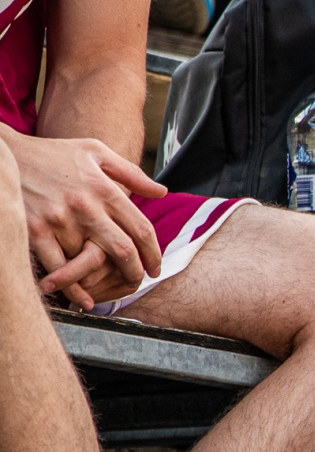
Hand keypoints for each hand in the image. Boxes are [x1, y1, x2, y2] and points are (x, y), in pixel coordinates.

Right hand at [4, 127, 165, 309]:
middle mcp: (85, 206)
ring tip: (111, 289)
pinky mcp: (33, 230)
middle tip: (138, 282)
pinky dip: (73, 287)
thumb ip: (131, 173)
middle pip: (122, 250)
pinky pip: (58, 267)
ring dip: (102, 280)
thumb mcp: (95, 152)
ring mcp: (58, 220)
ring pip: (90, 262)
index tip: (155, 267)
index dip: (154, 253)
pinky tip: (84, 299)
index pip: (141, 228)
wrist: (6, 155)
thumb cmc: (53, 154)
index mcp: (103, 188)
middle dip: (135, 272)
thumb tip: (162, 193)